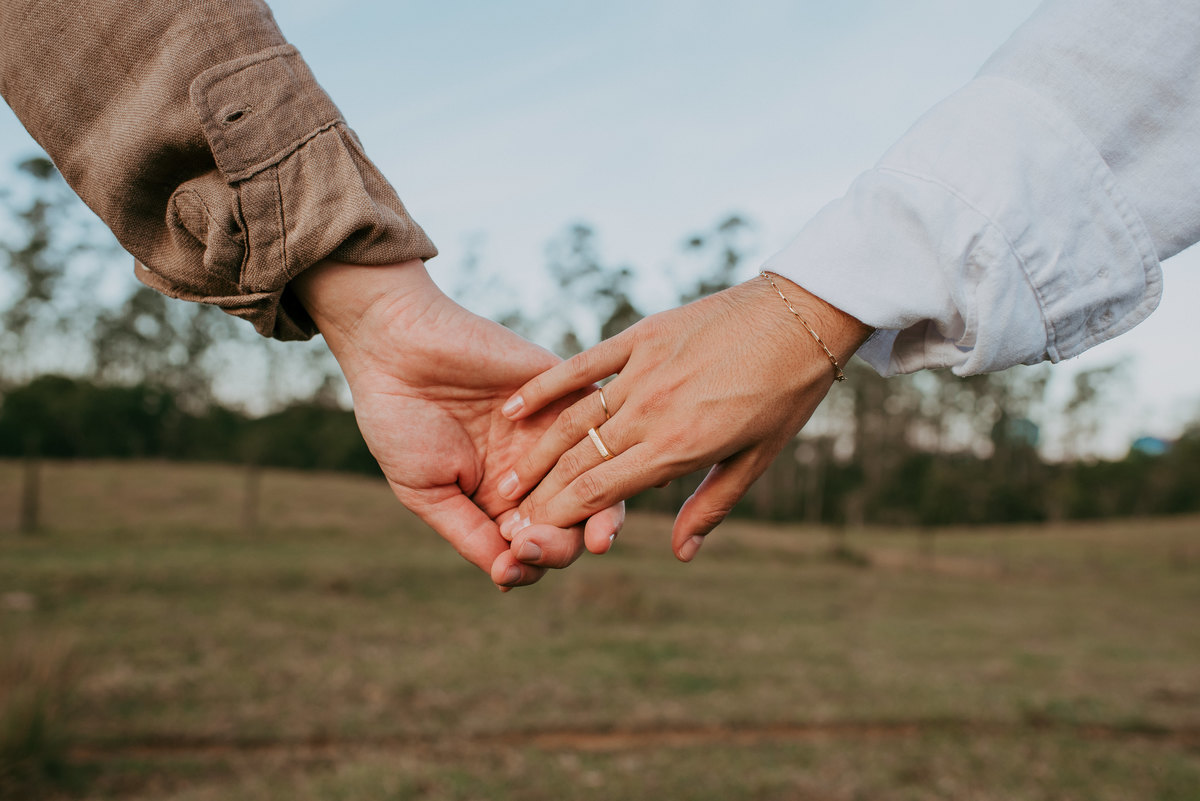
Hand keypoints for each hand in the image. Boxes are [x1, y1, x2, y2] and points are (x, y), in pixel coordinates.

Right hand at [292, 259, 623, 587]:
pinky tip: (610, 472)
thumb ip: (470, 535)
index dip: (533, 562)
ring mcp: (556, 430)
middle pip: (575, 519)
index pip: (540, 544)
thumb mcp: (428, 493)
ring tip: (594, 536)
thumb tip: (511, 577)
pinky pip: (599, 421)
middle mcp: (538, 469)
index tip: (510, 565)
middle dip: (562, 544)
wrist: (394, 348)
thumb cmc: (400, 422)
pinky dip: (608, 447)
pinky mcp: (567, 388)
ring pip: (597, 477)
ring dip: (598, 511)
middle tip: (532, 545)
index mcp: (505, 500)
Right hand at [496, 272, 870, 560]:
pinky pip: (582, 367)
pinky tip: (514, 409)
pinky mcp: (641, 337)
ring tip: (505, 479)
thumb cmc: (785, 394)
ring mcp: (643, 371)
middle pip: (579, 461)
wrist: (801, 315)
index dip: (559, 517)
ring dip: (535, 453)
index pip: (601, 492)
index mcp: (680, 448)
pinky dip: (546, 388)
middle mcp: (653, 412)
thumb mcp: (756, 459)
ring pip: (573, 420)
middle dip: (539, 495)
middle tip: (507, 516)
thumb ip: (711, 505)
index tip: (530, 535)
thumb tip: (681, 552)